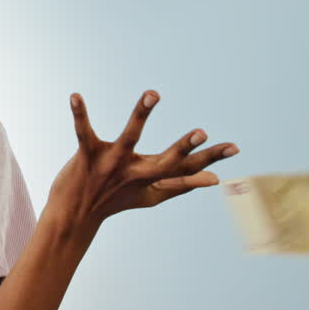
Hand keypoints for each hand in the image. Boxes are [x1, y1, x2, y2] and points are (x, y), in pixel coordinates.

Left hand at [46, 90, 239, 229]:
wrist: (74, 216)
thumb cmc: (115, 200)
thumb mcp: (150, 196)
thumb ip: (180, 184)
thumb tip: (215, 178)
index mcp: (152, 180)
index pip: (187, 168)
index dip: (210, 158)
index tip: (234, 147)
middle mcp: (135, 173)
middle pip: (165, 160)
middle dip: (184, 147)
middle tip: (202, 132)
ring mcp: (112, 164)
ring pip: (129, 137)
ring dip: (141, 115)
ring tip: (153, 93)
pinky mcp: (87, 157)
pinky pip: (83, 132)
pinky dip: (79, 114)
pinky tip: (75, 96)